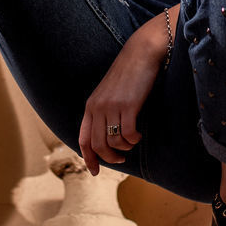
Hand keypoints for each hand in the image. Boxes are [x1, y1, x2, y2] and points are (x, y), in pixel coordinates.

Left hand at [78, 20, 166, 174]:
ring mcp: (112, 106)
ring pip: (113, 142)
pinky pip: (128, 135)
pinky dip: (134, 140)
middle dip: (109, 158)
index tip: (95, 172)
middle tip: (121, 160)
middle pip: (97, 145)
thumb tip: (107, 137)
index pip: (83, 139)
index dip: (88, 158)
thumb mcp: (109, 93)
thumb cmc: (129, 73)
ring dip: (124, 148)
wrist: (141, 53)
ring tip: (132, 142)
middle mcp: (98, 107)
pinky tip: (139, 134)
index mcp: (91, 105)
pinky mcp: (128, 106)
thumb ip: (104, 111)